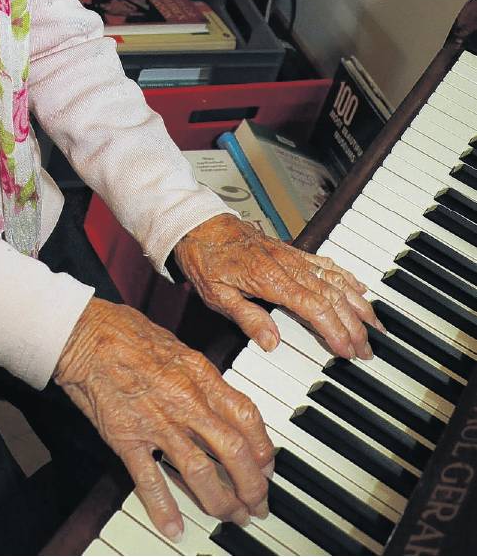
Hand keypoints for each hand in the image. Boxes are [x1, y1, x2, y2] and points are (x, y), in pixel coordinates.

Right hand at [54, 297, 273, 542]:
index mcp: (199, 374)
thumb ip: (200, 376)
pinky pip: (150, 480)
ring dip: (220, 501)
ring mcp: (156, 422)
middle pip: (232, 451)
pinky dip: (164, 508)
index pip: (246, 416)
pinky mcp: (126, 437)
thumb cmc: (125, 332)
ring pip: (200, 472)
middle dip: (251, 485)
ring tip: (230, 517)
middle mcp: (184, 400)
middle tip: (257, 504)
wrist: (83, 335)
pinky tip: (174, 528)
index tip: (266, 465)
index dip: (262, 448)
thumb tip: (220, 400)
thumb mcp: (175, 345)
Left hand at [173, 213, 383, 359]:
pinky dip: (347, 277)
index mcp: (269, 278)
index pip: (313, 307)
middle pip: (331, 297)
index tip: (347, 350)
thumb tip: (272, 342)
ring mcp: (292, 257)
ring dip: (357, 304)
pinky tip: (360, 289)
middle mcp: (287, 265)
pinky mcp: (292, 251)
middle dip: (354, 325)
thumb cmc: (206, 259)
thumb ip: (246, 318)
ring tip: (375, 326)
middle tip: (367, 350)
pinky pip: (326, 264)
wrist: (200, 225)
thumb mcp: (216, 293)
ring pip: (335, 280)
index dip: (334, 330)